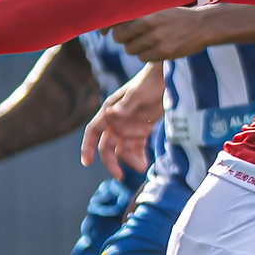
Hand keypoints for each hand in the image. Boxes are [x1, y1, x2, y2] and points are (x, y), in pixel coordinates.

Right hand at [83, 64, 166, 178]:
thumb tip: (109, 113)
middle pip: (107, 145)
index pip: (93, 131)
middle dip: (111, 162)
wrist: (168, 77)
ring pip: (123, 149)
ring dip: (129, 160)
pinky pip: (137, 147)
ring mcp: (130, 125)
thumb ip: (125, 105)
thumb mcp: (138, 93)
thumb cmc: (150, 81)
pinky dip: (139, 156)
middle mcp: (117, 120)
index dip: (87, 147)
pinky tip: (145, 164)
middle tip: (119, 176)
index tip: (86, 162)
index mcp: (110, 110)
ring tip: (142, 168)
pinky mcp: (143, 128)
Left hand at [112, 4, 254, 62]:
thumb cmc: (177, 15)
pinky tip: (157, 48)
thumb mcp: (157, 7)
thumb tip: (111, 21)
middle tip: (133, 37)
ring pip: (131, 50)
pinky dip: (147, 55)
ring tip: (149, 42)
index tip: (104, 32)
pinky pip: (144, 58)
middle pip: (119, 37)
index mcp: (144, 10)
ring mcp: (155, 38)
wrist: (203, 25)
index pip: (115, 19)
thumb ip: (137, 11)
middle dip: (124, 39)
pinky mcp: (163, 52)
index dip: (105, 27)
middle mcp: (148, 23)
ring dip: (136, 48)